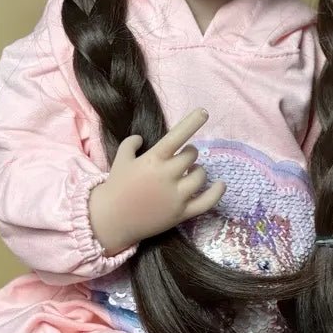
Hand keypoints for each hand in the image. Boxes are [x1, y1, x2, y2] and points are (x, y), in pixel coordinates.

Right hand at [88, 108, 225, 254]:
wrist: (111, 220)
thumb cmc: (116, 186)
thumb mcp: (120, 159)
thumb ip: (131, 144)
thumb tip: (141, 138)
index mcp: (153, 159)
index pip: (177, 136)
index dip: (192, 122)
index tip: (204, 112)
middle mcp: (167, 175)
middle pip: (191, 156)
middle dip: (189, 154)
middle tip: (182, 158)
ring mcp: (176, 196)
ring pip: (200, 176)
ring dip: (198, 171)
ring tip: (189, 173)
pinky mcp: (181, 213)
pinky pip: (206, 202)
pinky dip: (216, 192)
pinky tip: (221, 185)